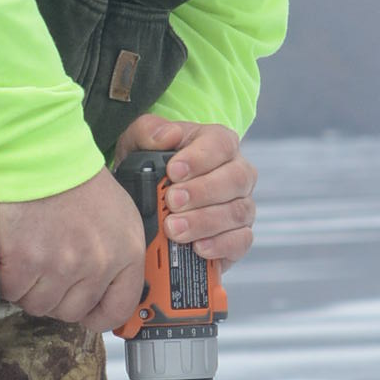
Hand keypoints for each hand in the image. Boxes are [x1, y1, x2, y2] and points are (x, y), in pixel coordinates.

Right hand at [0, 167, 146, 328]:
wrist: (40, 153)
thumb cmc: (74, 178)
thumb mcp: (118, 215)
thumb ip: (115, 254)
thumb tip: (104, 290)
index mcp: (126, 252)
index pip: (118, 309)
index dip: (97, 314)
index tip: (85, 311)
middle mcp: (97, 262)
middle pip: (71, 311)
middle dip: (56, 295)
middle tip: (47, 267)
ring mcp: (62, 265)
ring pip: (39, 304)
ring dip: (29, 286)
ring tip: (30, 253)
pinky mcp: (27, 261)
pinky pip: (12, 289)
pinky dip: (6, 275)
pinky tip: (12, 251)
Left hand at [115, 114, 257, 269]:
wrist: (151, 202)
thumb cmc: (151, 168)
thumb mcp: (139, 144)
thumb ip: (148, 132)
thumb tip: (167, 135)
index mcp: (218, 143)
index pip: (221, 144)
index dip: (199, 158)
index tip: (174, 171)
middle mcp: (236, 173)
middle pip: (236, 179)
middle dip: (202, 192)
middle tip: (172, 202)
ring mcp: (241, 205)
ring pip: (237, 212)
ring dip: (205, 222)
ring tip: (174, 229)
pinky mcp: (239, 235)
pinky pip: (241, 241)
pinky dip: (220, 245)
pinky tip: (197, 247)